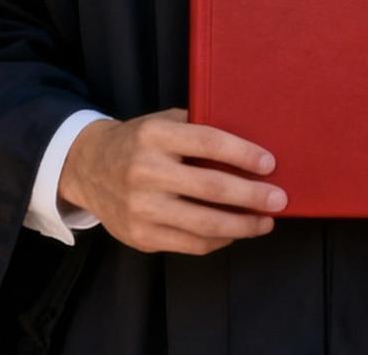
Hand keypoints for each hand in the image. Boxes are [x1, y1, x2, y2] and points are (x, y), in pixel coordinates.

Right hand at [58, 106, 286, 255]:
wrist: (88, 167)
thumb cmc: (138, 141)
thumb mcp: (162, 122)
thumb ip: (196, 128)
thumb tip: (248, 142)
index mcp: (155, 136)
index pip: (207, 143)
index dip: (242, 154)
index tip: (269, 163)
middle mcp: (145, 171)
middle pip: (210, 188)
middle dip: (251, 196)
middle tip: (279, 199)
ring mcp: (141, 208)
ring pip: (203, 224)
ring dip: (242, 225)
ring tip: (265, 221)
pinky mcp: (140, 237)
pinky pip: (189, 244)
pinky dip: (218, 240)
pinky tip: (234, 232)